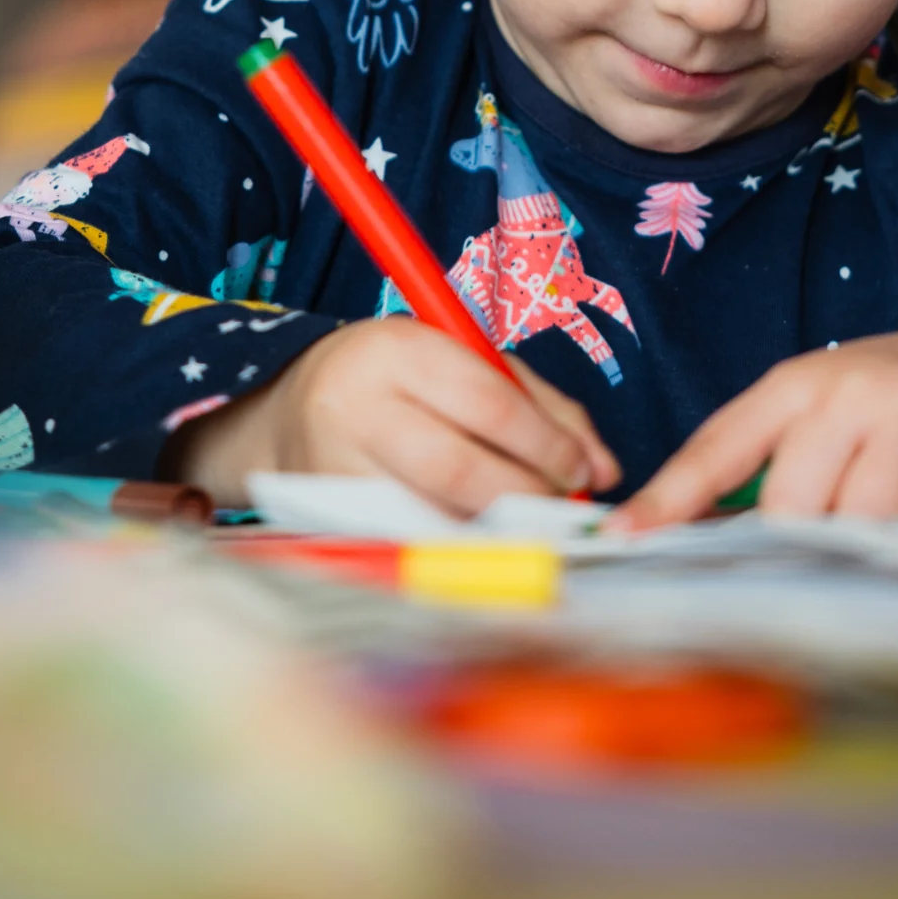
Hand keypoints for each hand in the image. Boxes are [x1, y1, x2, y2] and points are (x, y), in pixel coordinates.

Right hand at [172, 319, 621, 515]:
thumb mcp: (463, 360)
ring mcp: (335, 468)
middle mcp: (358, 406)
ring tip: (532, 525)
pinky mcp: (327, 519)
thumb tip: (604, 470)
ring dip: (499, 531)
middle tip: (564, 505)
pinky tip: (485, 542)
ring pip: (435, 518)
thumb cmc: (402, 379)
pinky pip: (409, 542)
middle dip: (526, 495)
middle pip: (459, 469)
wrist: (293, 408)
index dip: (546, 444)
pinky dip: (458, 548)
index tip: (584, 471)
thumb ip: (540, 404)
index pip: (487, 402)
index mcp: (399, 349)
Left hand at [613, 321, 897, 529]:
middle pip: (791, 510)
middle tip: (822, 537)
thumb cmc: (882, 401)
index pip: (717, 447)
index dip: (668, 498)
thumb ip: (755, 466)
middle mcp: (846, 391)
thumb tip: (688, 537)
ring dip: (866, 545)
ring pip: (858, 528)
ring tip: (883, 517)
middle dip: (801, 540)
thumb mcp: (812, 411)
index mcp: (794, 384)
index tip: (622, 540)